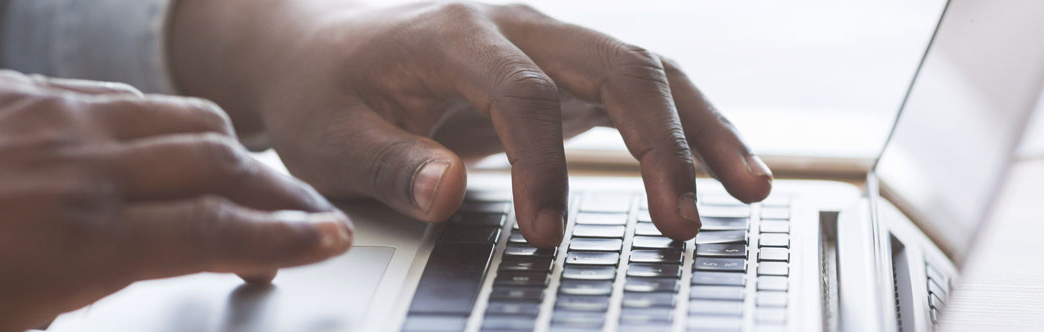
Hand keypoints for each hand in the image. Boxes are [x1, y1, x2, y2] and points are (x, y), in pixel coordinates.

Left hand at [0, 71, 351, 331]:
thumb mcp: (17, 325)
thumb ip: (94, 289)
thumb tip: (133, 267)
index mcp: (89, 241)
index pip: (220, 231)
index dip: (286, 237)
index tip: (331, 238)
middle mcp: (84, 168)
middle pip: (218, 162)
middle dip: (277, 189)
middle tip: (306, 209)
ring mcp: (49, 119)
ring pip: (173, 114)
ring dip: (223, 146)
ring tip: (242, 169)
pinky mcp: (11, 95)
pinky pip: (108, 93)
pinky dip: (149, 118)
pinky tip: (150, 136)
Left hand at [171, 0, 772, 246]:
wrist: (324, 51)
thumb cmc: (327, 95)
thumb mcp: (332, 137)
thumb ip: (389, 165)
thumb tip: (446, 193)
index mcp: (452, 35)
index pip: (520, 93)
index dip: (540, 166)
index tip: (543, 234)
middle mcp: (512, 25)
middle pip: (614, 62)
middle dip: (660, 142)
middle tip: (680, 222)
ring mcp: (545, 41)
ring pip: (645, 68)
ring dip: (700, 128)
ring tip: (751, 191)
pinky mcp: (562, 69)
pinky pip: (640, 88)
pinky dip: (688, 127)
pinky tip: (728, 171)